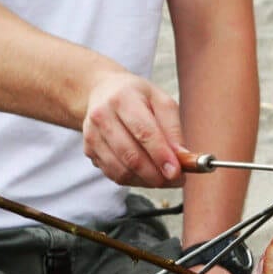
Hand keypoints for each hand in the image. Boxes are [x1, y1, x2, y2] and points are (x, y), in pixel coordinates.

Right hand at [82, 71, 187, 188]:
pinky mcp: (89, 150)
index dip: (161, 155)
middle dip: (157, 174)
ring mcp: (92, 135)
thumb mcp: (162, 102)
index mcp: (122, 99)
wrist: (103, 92)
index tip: (177, 172)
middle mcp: (102, 116)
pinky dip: (135, 181)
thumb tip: (183, 158)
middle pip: (131, 155)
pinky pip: (114, 175)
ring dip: (147, 181)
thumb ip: (173, 129)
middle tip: (177, 180)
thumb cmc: (139, 98)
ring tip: (165, 178)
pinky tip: (147, 175)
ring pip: (122, 170)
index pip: (143, 132)